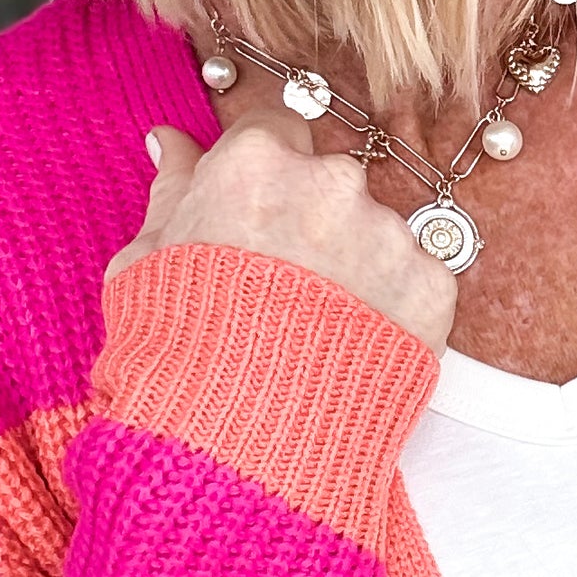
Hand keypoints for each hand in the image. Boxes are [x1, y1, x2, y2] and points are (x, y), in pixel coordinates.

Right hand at [108, 115, 455, 354]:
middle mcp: (332, 183)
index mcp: (255, 162)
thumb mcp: (145, 265)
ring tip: (318, 330)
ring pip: (377, 232)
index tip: (257, 211)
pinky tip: (354, 347)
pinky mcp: (432, 289)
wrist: (241, 445)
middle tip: (285, 286)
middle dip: (313, 220)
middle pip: (330, 182)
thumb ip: (171, 191)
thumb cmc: (177, 353)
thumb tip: (171, 141)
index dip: (265, 175)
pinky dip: (394, 308)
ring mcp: (388, 235)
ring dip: (356, 265)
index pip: (275, 131)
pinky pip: (416, 282)